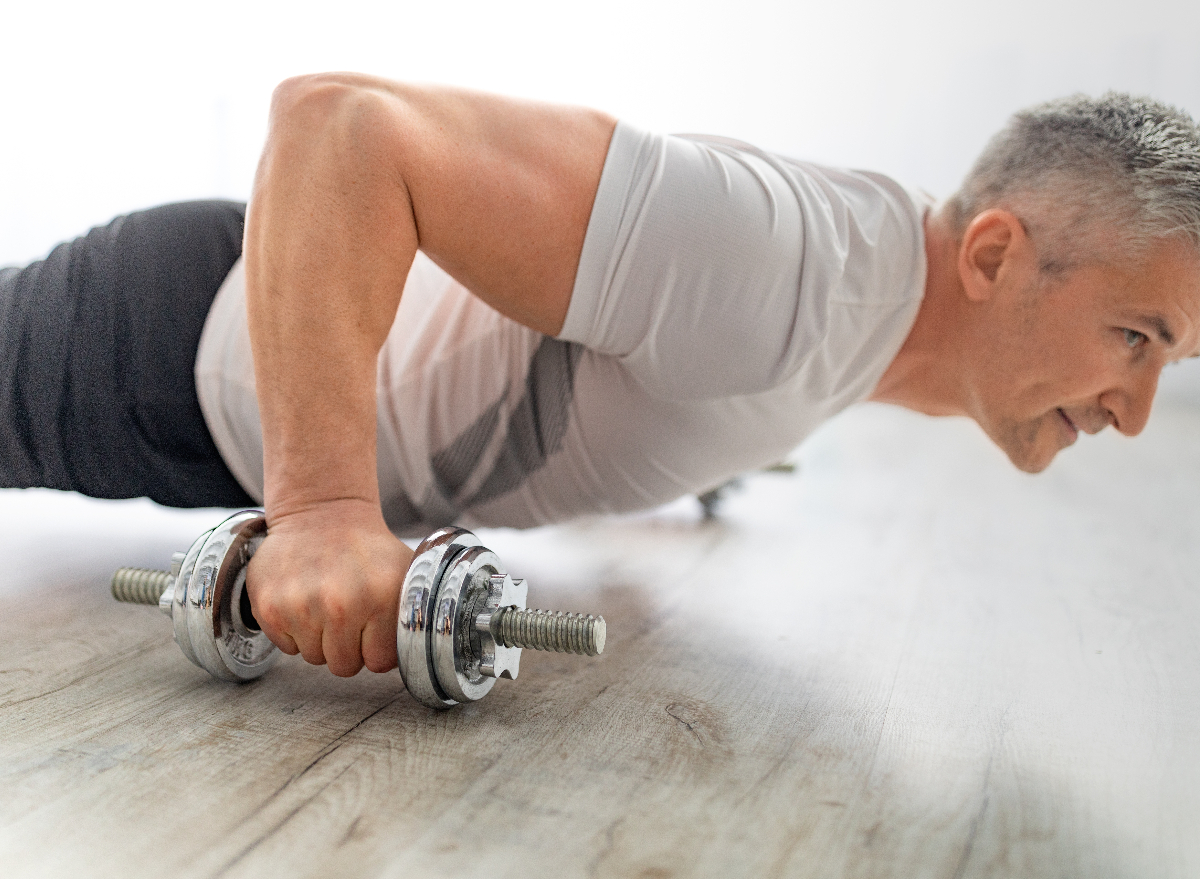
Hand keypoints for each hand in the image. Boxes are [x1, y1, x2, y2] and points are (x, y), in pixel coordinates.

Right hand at [245, 499, 414, 675]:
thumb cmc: (365, 548)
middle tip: (347, 613)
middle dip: (347, 647)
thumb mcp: (405, 574)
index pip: (378, 662)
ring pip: (314, 658)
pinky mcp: (269, 607)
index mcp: (379, 599)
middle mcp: (339, 605)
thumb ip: (413, 615)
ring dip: (320, 638)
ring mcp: (300, 607)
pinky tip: (303, 599)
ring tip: (325, 602)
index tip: (371, 626)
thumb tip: (415, 651)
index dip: (375, 647)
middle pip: (344, 666)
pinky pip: (287, 647)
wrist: (320, 512)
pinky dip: (294, 631)